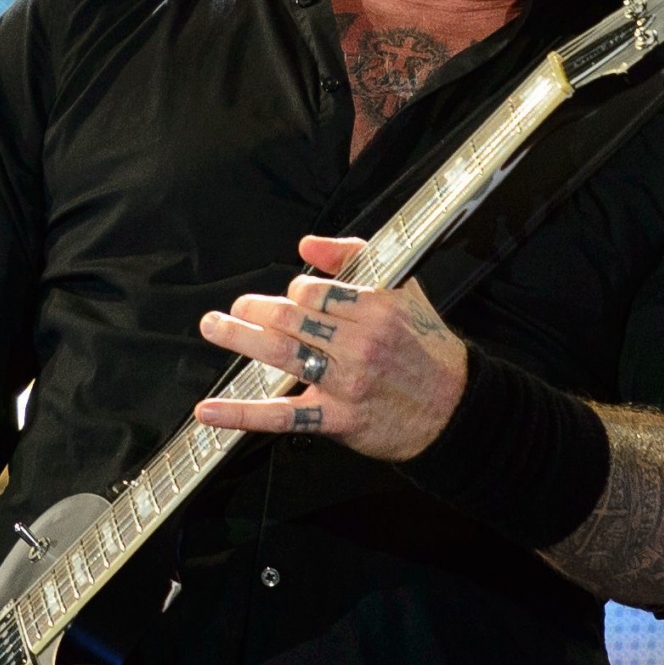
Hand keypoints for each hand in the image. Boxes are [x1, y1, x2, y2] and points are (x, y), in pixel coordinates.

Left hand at [195, 234, 467, 461]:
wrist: (454, 409)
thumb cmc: (426, 348)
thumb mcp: (404, 292)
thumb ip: (356, 259)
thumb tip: (307, 244)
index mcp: (377, 308)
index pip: (314, 291)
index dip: (294, 293)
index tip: (292, 299)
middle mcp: (360, 344)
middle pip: (290, 319)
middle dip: (253, 310)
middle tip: (234, 308)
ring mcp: (347, 383)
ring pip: (280, 355)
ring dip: (238, 339)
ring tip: (213, 327)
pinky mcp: (337, 419)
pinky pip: (282, 416)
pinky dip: (241, 414)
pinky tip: (209, 410)